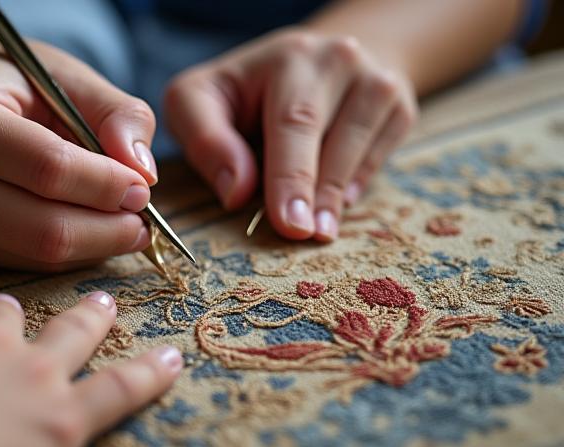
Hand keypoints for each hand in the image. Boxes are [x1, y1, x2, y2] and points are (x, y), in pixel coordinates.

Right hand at [0, 43, 159, 270]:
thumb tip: (143, 172)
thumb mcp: (76, 80)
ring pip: (40, 255)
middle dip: (108, 229)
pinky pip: (31, 265)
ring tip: (125, 223)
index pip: (48, 169)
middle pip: (43, 229)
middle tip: (144, 220)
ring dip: (97, 246)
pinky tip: (91, 229)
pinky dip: (74, 254)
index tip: (143, 187)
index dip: (106, 185)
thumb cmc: (26, 88)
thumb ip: (119, 116)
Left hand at [0, 292, 181, 446]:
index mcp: (57, 421)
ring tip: (3, 314)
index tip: (170, 357)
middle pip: (75, 331)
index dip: (151, 373)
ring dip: (7, 316)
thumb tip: (31, 442)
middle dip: (93, 315)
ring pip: (6, 313)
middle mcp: (29, 372)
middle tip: (103, 301)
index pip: (121, 390)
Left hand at [164, 28, 416, 240]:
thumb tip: (236, 193)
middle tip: (306, 235)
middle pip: (332, 136)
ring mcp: (377, 80)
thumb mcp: (199, 100)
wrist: (317, 63)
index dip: (291, 176)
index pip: (293, 122)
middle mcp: (340, 59)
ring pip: (361, 148)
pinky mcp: (400, 105)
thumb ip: (206, 140)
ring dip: (338, 194)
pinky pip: (382, 154)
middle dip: (317, 190)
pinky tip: (338, 198)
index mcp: (289, 58)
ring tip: (321, 230)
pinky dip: (359, 182)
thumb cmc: (245, 93)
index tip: (290, 223)